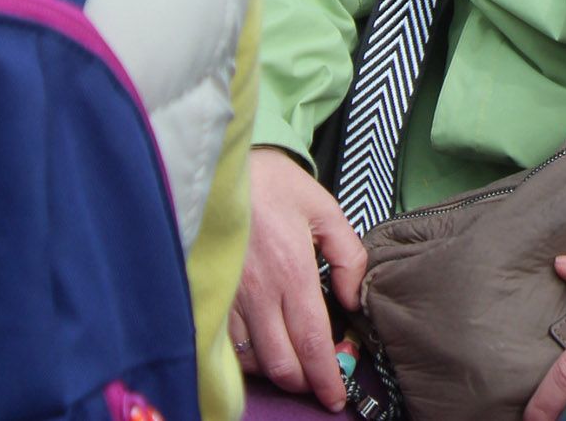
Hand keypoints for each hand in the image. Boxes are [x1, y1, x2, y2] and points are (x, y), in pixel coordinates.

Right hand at [229, 148, 366, 411]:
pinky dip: (249, 355)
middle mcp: (259, 292)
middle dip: (304, 381)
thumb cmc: (275, 185)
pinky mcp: (212, 295)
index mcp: (292, 270)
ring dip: (277, 370)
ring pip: (254, 359)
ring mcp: (231, 297)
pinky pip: (229, 344)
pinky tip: (264, 345)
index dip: (326, 376)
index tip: (336, 397)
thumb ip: (348, 256)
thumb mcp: (324, 208)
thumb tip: (353, 298)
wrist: (224, 167)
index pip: (312, 340)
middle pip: (282, 363)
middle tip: (319, 379)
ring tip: (295, 361)